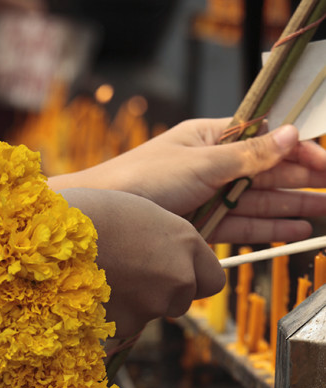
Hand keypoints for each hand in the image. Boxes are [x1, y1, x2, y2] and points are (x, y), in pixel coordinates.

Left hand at [51, 120, 325, 243]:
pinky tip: (293, 231)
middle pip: (267, 174)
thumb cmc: (142, 181)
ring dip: (292, 208)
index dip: (297, 152)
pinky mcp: (200, 227)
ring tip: (323, 215)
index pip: (265, 142)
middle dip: (302, 182)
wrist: (104, 221)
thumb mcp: (201, 164)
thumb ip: (248, 157)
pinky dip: (268, 229)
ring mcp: (207, 198)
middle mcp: (212, 167)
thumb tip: (290, 135)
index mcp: (211, 138)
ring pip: (259, 202)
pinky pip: (242, 225)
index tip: (324, 165)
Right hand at [60, 188, 225, 339]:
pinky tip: (92, 289)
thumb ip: (168, 244)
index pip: (212, 280)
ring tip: (106, 273)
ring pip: (153, 311)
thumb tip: (177, 268)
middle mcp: (177, 278)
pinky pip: (126, 322)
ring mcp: (152, 306)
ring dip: (138, 300)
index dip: (194, 276)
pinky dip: (114, 312)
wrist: (51, 237)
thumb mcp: (144, 217)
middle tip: (130, 268)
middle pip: (182, 299)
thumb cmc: (93, 214)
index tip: (175, 269)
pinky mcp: (125, 326)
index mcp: (186, 243)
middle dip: (164, 289)